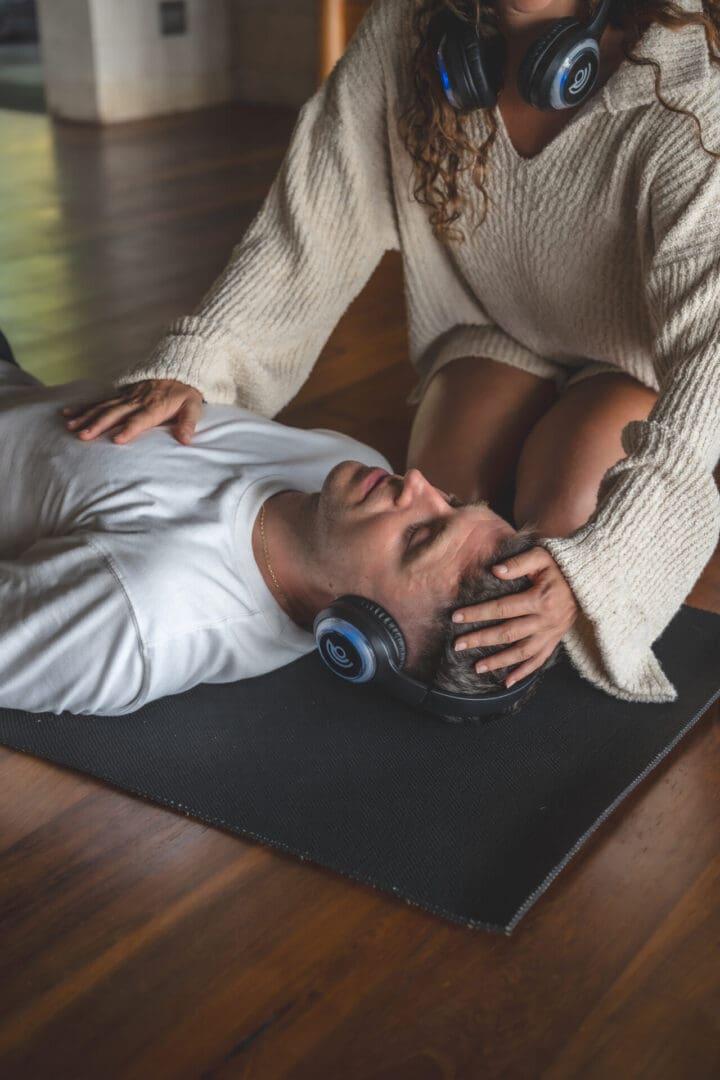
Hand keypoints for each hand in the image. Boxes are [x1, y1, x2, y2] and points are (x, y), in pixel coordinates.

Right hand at [61, 379, 203, 444]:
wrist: (178, 368)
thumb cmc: (185, 392)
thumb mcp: (193, 406)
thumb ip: (189, 423)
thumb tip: (185, 440)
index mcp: (155, 406)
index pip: (140, 419)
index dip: (129, 429)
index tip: (117, 439)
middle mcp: (137, 401)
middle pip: (115, 414)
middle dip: (99, 425)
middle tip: (84, 436)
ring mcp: (126, 397)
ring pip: (103, 407)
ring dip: (87, 417)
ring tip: (72, 427)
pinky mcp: (120, 394)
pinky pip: (100, 401)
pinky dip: (84, 407)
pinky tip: (69, 413)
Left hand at [452, 546, 578, 686]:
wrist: (588, 579)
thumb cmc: (560, 564)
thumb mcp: (542, 556)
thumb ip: (519, 563)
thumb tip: (495, 571)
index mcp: (540, 599)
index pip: (502, 608)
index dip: (478, 613)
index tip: (456, 617)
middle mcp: (546, 621)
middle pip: (507, 633)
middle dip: (480, 639)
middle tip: (458, 645)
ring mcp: (552, 633)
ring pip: (521, 652)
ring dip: (499, 662)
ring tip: (477, 668)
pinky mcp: (555, 640)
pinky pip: (539, 661)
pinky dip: (523, 673)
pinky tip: (507, 682)